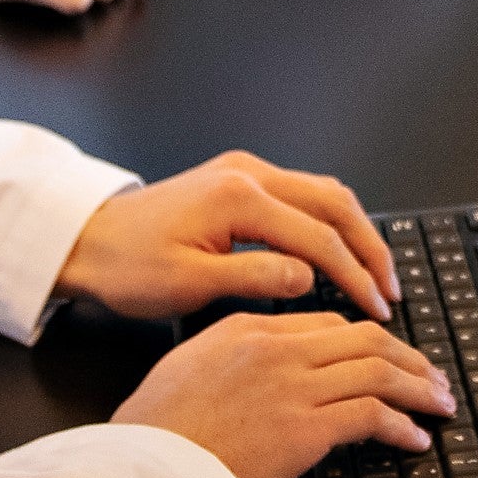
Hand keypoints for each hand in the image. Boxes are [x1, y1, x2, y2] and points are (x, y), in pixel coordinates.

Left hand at [58, 151, 401, 319]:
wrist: (87, 240)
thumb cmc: (126, 267)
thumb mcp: (188, 284)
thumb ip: (254, 278)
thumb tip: (309, 279)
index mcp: (237, 198)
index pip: (318, 237)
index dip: (354, 275)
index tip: (377, 307)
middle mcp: (248, 173)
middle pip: (335, 203)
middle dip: (369, 248)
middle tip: (390, 291)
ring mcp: (245, 170)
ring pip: (324, 193)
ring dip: (355, 232)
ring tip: (375, 274)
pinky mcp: (239, 179)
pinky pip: (302, 195)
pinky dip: (330, 222)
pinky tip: (340, 252)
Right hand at [117, 312, 452, 477]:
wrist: (147, 466)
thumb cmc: (159, 426)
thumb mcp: (192, 364)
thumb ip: (237, 350)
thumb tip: (269, 358)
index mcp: (250, 328)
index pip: (329, 323)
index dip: (369, 339)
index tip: (388, 357)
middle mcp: (278, 349)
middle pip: (365, 338)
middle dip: (409, 357)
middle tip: (431, 375)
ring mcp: (294, 388)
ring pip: (378, 372)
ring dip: (419, 388)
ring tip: (438, 403)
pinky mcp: (304, 430)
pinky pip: (371, 416)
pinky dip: (402, 425)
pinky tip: (414, 437)